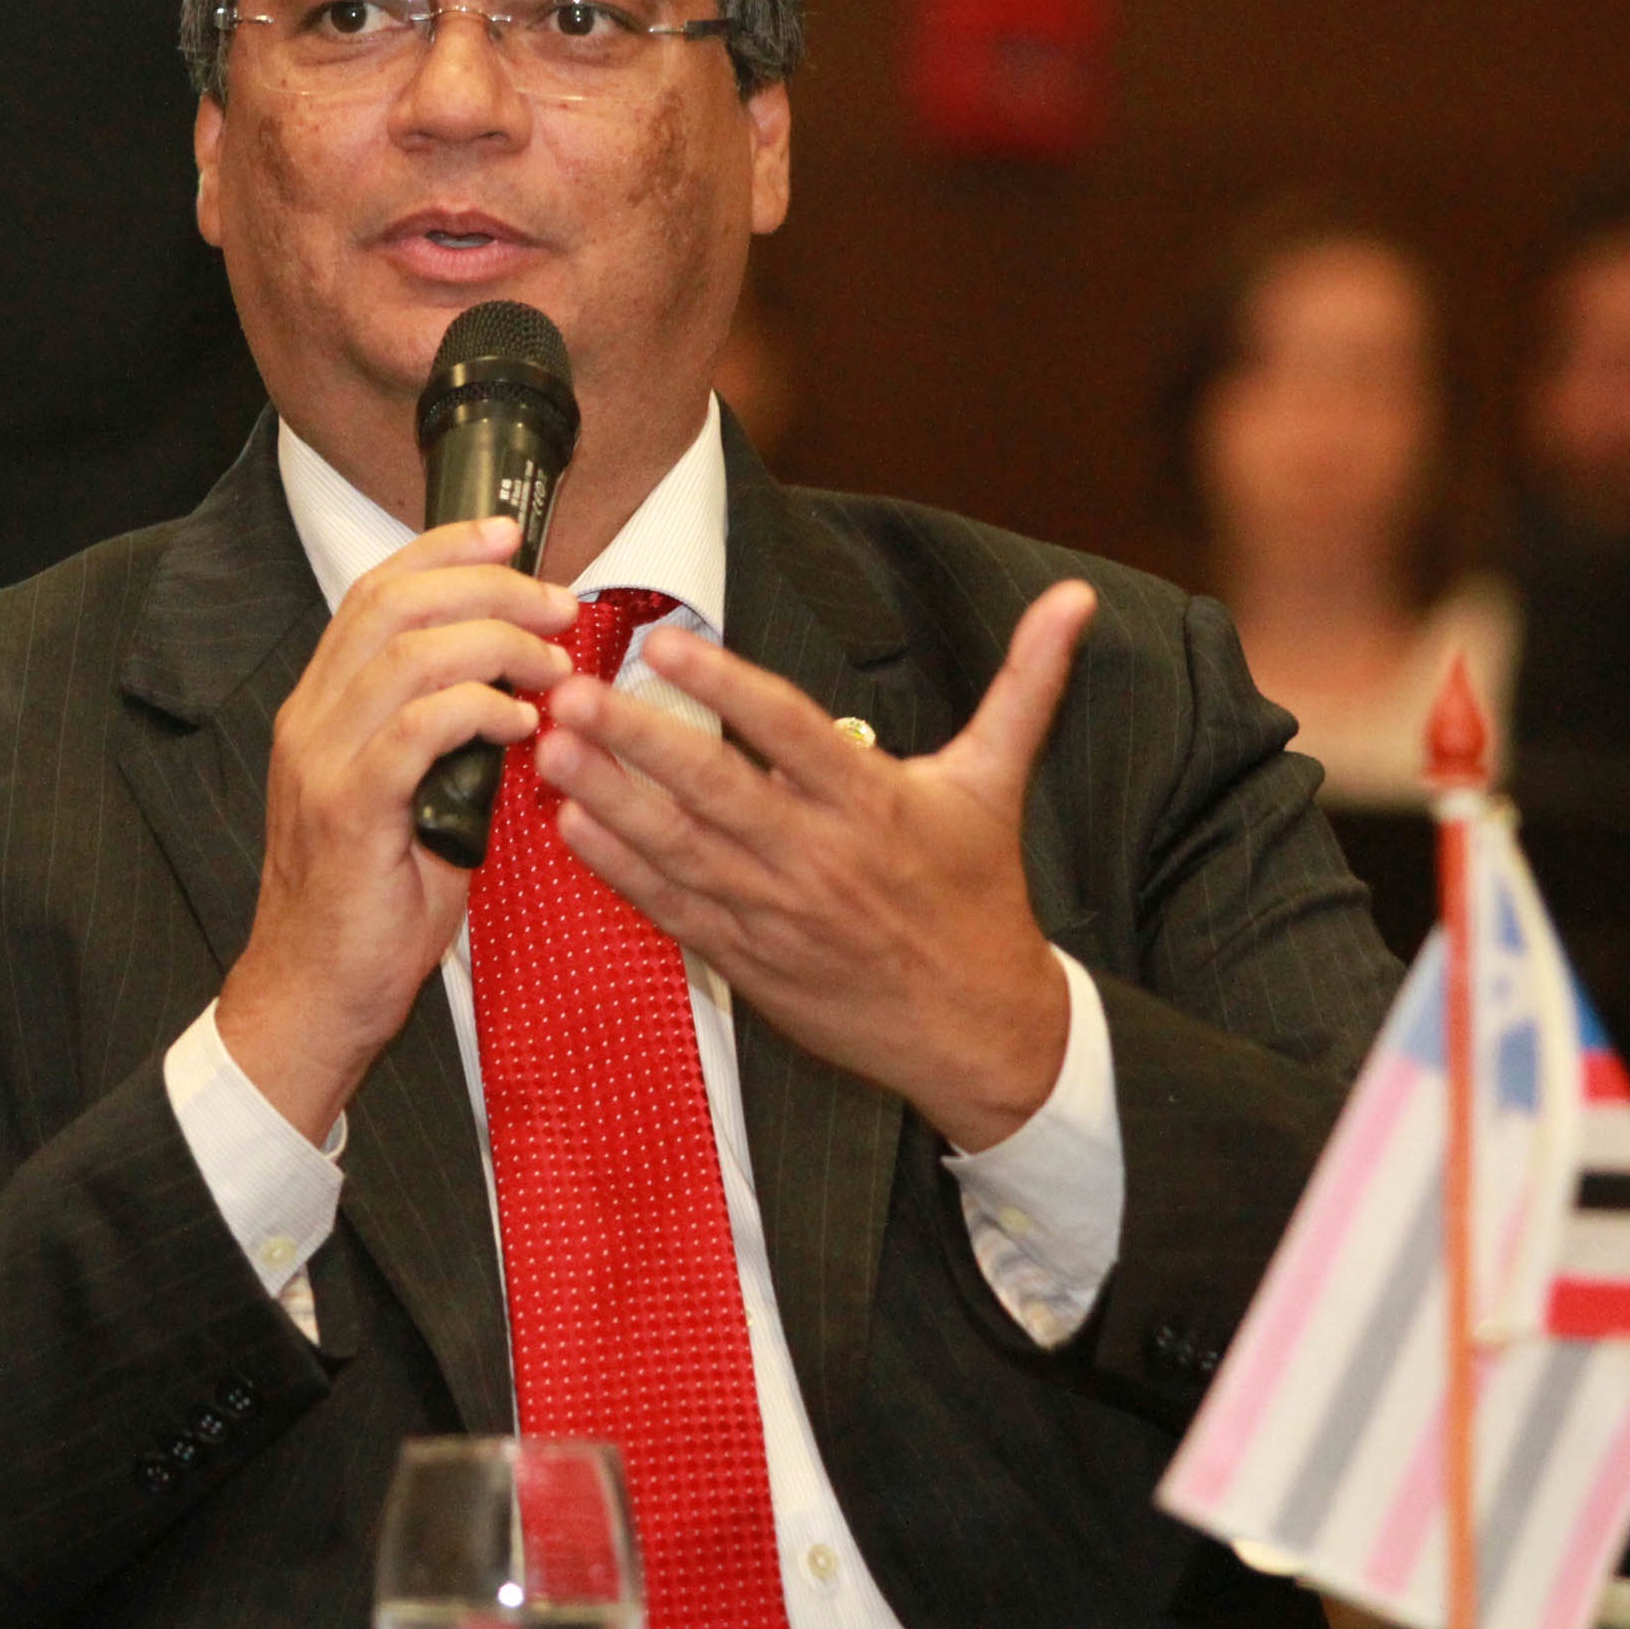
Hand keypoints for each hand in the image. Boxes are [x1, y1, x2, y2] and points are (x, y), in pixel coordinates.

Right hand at [217, 518, 577, 1139]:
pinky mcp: (348, 812)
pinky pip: (418, 730)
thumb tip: (521, 694)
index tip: (511, 537)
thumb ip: (446, 740)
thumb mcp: (412, 800)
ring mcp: (321, 762)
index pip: (374, 591)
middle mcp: (310, 720)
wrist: (315, 995)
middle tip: (559, 604)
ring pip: (408, 654)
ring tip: (552, 665)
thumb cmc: (371, 907)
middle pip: (393, 603)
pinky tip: (520, 725)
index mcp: (322, 708)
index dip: (444, 550)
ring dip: (498, 644)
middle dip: (489, 586)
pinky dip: (479, 711)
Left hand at [536, 580, 1099, 1150]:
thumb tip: (1077, 599)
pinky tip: (574, 826)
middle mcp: (819, 855)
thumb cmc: (980, 898)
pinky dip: (623, 870)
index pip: (790, 731)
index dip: (726, 688)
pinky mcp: (749, 958)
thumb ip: (1027, 683)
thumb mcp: (998, 782)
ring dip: (611, 798)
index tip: (665, 646)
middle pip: (715, 789)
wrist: (979, 1029)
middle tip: (571, 693)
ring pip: (681, 849)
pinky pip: (675, 908)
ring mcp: (778, 912)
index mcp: (874, 802)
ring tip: (552, 750)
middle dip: (637, 740)